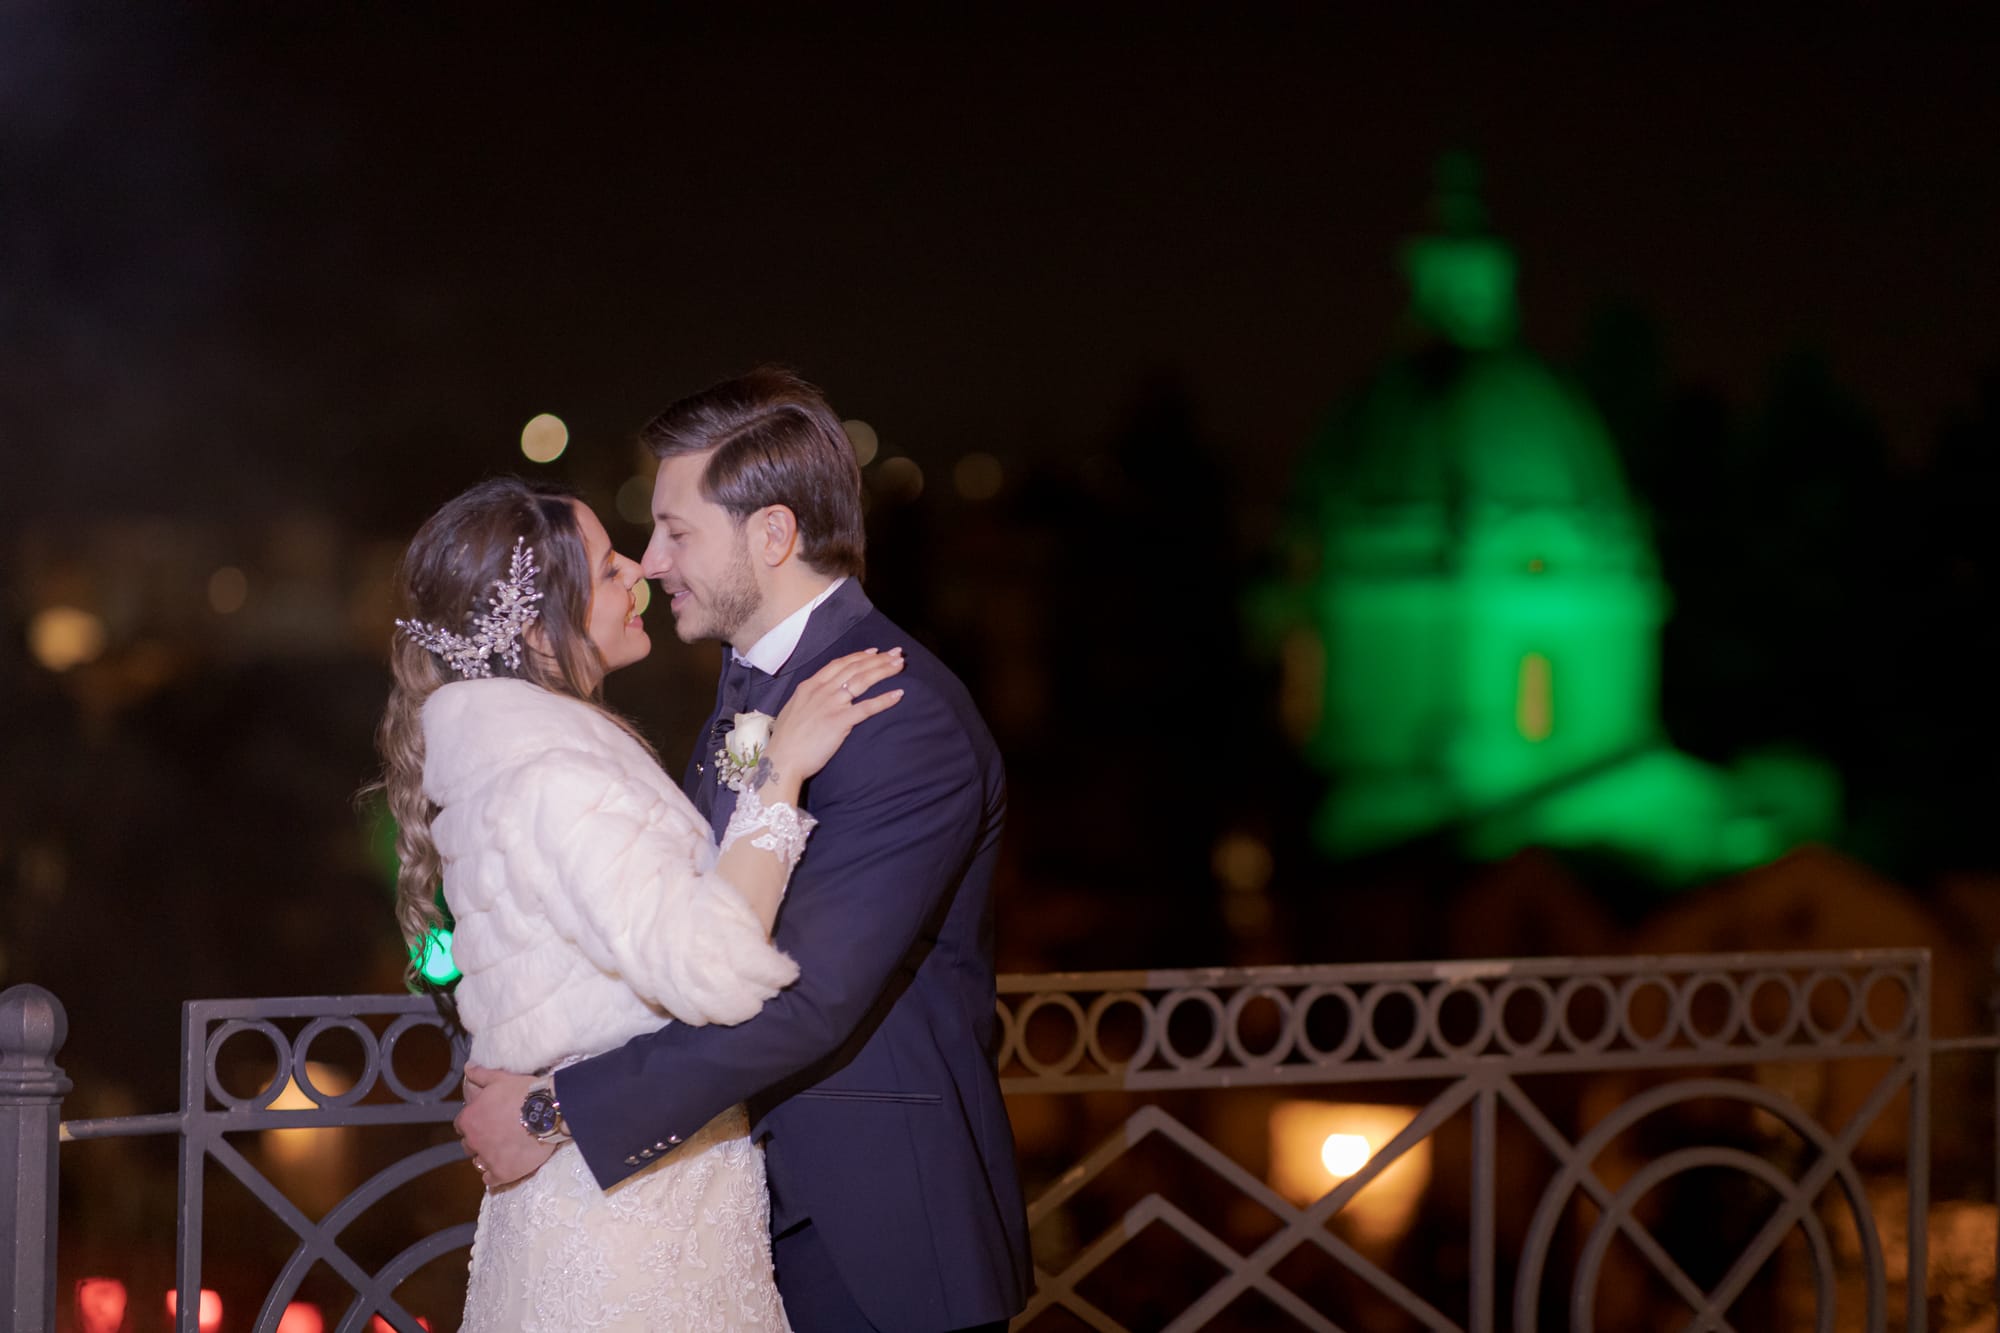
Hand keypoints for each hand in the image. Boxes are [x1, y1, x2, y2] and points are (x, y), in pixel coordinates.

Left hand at [455, 1064, 555, 1186]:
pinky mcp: (503, 1173)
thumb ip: (480, 1075)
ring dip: (487, 1157)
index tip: (487, 1120)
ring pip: (478, 1163)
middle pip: (469, 1145)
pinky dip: (495, 1175)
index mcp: (469, 1119)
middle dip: (480, 1140)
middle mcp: (473, 1141)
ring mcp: (487, 1159)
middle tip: (498, 1134)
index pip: (461, 1125)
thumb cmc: (524, 1093)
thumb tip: (468, 1068)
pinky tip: (506, 1166)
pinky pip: (490, 1180)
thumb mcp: (500, 1078)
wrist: (549, 1111)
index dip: (474, 1122)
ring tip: (504, 1150)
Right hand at [763, 648, 904, 781]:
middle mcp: (821, 690)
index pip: (839, 664)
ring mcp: (831, 704)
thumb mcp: (794, 709)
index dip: (858, 656)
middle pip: (855, 668)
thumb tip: (819, 694)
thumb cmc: (787, 740)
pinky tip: (898, 694)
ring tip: (900, 665)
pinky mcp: (840, 721)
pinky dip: (884, 699)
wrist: (782, 759)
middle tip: (896, 653)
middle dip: (878, 659)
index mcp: (810, 686)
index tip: (874, 652)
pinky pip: (867, 707)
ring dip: (883, 671)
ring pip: (862, 681)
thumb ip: (809, 698)